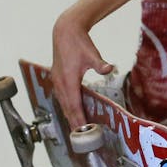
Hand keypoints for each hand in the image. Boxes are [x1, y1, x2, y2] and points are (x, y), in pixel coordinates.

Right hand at [51, 9, 112, 128]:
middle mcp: (60, 82)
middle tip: (80, 134)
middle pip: (67, 106)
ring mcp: (56, 80)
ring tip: (75, 127)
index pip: (74, 104)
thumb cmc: (79, 43)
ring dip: (69, 114)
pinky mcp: (56, 77)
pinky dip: (65, 105)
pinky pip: (60, 96)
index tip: (82, 128)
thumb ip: (100, 64)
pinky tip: (70, 110)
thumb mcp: (92, 54)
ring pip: (62, 102)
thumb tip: (110, 68)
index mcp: (68, 79)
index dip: (78, 117)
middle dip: (73, 120)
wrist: (65, 31)